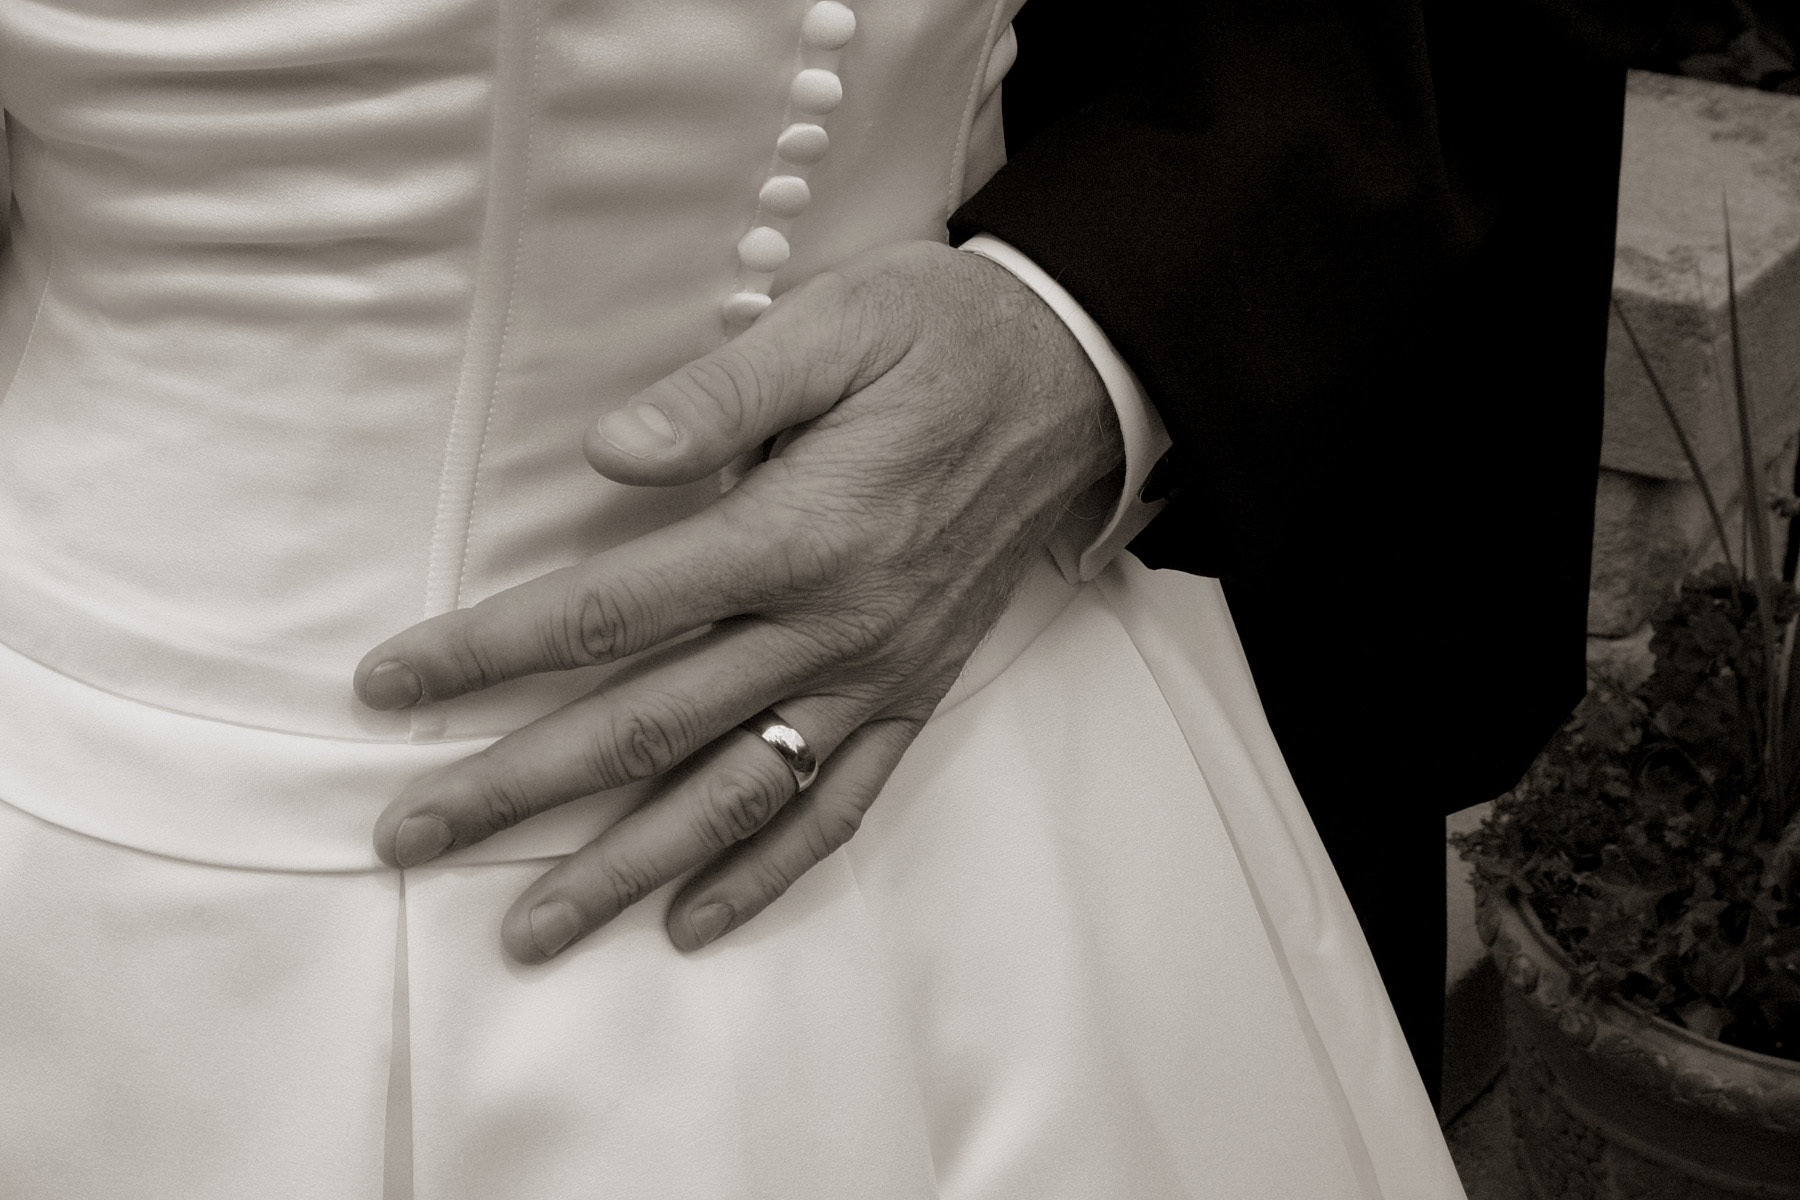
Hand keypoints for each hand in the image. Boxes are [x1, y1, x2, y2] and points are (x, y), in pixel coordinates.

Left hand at [356, 240, 1121, 960]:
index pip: (611, 610)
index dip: (489, 652)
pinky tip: (694, 921)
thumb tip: (606, 452)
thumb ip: (720, 395)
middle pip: (648, 724)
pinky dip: (765, 873)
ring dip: (625, 865)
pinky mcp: (913, 698)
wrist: (1072, 383)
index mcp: (797, 531)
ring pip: (732, 794)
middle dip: (518, 786)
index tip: (393, 684)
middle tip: (409, 833)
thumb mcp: (837, 325)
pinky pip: (837, 807)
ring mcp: (876, 676)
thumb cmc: (940, 340)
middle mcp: (833, 626)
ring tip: (533, 926)